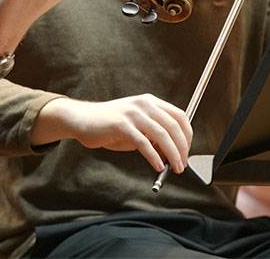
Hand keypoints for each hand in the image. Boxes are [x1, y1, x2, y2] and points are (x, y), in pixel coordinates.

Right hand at [35, 95, 192, 174]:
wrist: (82, 120)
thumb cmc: (110, 126)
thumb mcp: (136, 127)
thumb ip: (154, 136)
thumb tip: (172, 153)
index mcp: (150, 102)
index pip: (179, 116)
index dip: (187, 135)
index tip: (187, 151)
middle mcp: (143, 104)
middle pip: (173, 126)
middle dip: (182, 148)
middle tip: (183, 164)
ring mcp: (132, 113)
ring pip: (162, 134)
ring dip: (172, 154)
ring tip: (175, 168)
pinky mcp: (121, 125)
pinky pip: (144, 143)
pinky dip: (154, 156)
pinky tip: (158, 166)